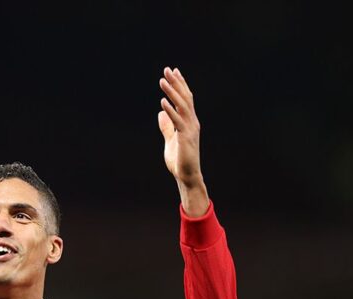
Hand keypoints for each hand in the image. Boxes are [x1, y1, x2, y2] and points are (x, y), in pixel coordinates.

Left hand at [158, 67, 201, 186]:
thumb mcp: (170, 139)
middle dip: (176, 83)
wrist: (187, 176)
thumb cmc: (180, 160)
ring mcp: (190, 129)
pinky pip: (177, 121)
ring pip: (182, 106)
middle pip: (185, 98)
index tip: (173, 71)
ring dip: (172, 92)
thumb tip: (161, 113)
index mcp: (189, 121)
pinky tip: (162, 102)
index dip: (180, 84)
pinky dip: (170, 111)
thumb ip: (167, 127)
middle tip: (167, 69)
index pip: (185, 99)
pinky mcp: (185, 138)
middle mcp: (192, 122)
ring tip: (163, 80)